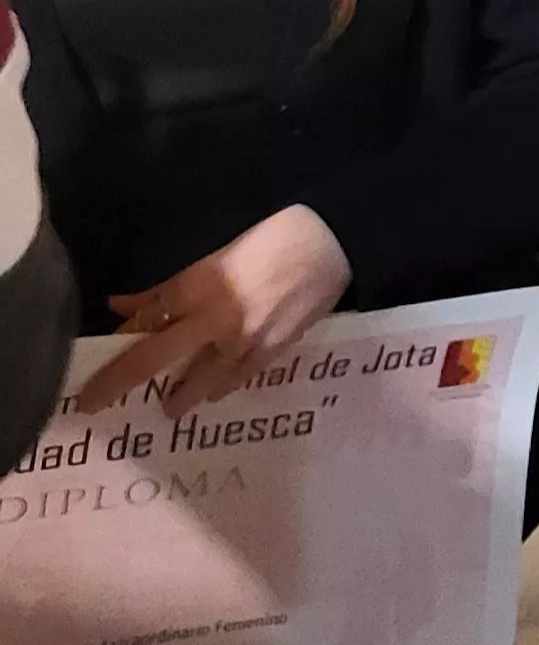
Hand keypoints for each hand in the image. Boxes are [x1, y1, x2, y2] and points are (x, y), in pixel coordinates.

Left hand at [88, 207, 352, 417]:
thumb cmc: (271, 241)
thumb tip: (122, 308)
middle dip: (118, 383)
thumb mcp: (214, 259)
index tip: (98, 358)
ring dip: (179, 396)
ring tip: (170, 409)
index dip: (117, 343)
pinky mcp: (272, 350)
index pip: (143, 322)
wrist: (333, 244)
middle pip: (153, 357)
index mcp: (197, 285)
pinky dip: (220, 387)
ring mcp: (243, 339)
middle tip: (92, 404)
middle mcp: (213, 317)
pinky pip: (237, 378)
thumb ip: (168, 289)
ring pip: (198, 380)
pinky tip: (214, 394)